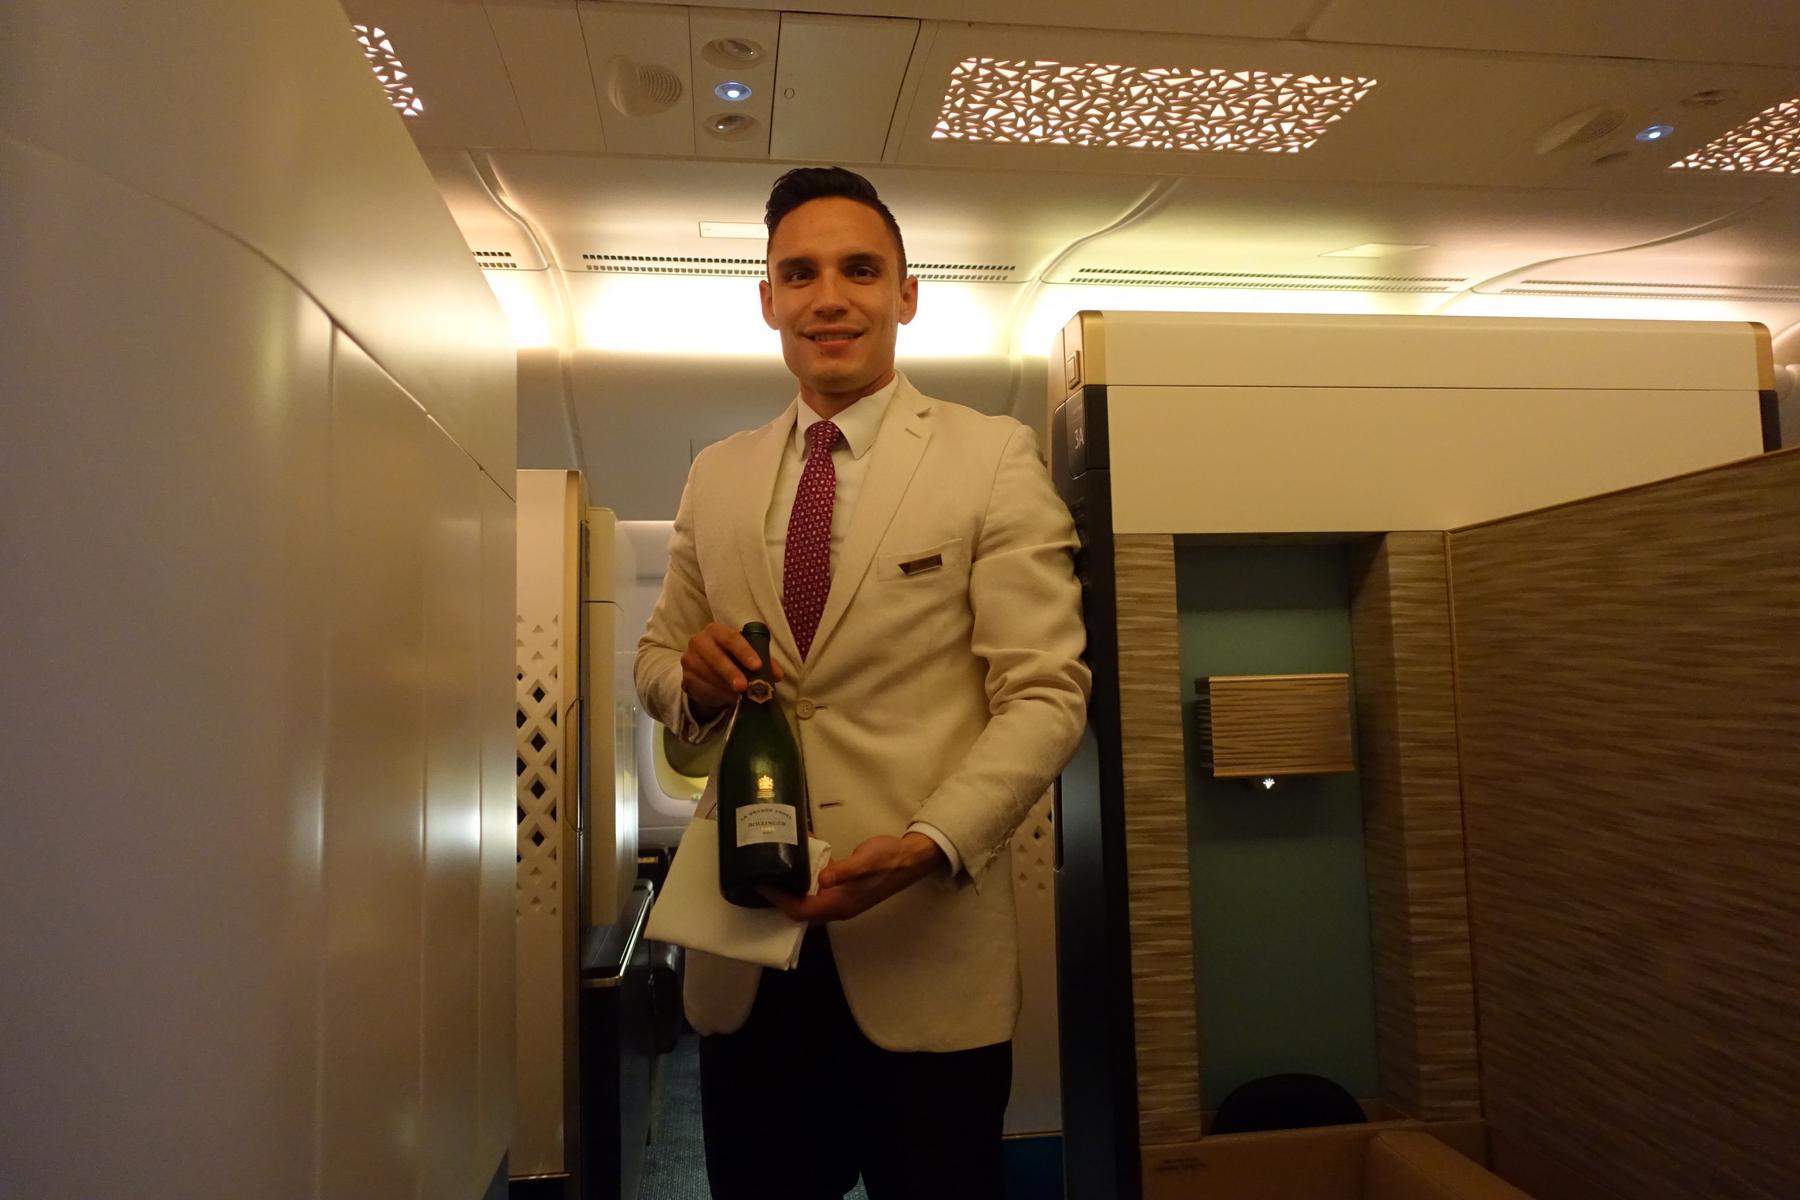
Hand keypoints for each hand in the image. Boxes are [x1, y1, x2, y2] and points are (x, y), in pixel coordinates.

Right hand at [681, 621, 783, 717]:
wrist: (706, 672)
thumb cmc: (731, 659)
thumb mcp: (748, 656)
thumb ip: (764, 662)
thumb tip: (777, 675)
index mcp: (717, 631)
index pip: (731, 638)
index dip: (744, 652)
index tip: (757, 666)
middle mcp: (699, 641)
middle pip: (715, 656)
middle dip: (731, 672)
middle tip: (744, 687)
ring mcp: (689, 659)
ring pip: (707, 674)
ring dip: (724, 687)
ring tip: (739, 696)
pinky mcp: (685, 678)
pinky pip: (701, 687)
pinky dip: (716, 695)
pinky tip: (726, 699)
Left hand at [761, 832, 946, 924]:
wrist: (910, 859)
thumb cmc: (888, 859)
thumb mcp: (866, 861)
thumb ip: (844, 870)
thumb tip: (821, 879)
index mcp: (840, 904)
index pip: (801, 911)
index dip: (779, 901)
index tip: (761, 884)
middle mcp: (837, 906)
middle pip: (800, 911)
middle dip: (778, 899)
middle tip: (760, 878)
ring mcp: (841, 898)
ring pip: (808, 900)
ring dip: (790, 890)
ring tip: (771, 871)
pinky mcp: (843, 887)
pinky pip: (818, 888)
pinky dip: (805, 878)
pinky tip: (797, 859)